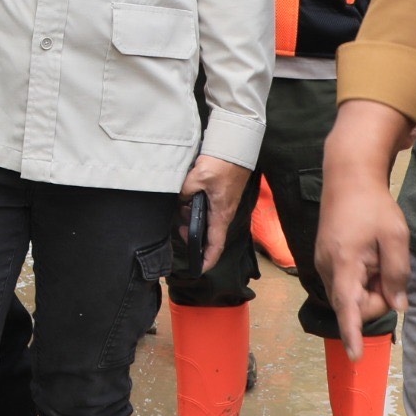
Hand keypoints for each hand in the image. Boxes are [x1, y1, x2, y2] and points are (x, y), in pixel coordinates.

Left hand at [181, 155, 250, 272]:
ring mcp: (223, 204)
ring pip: (207, 220)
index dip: (208, 259)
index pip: (215, 244)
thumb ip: (185, 192)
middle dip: (194, 237)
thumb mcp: (197, 178)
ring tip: (182, 209)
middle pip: (210, 235)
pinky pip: (208, 209)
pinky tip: (187, 198)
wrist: (235, 147)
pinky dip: (197, 208)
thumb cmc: (221, 163)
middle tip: (180, 231)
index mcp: (221, 214)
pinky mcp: (221, 195)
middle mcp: (224, 212)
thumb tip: (181, 200)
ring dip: (194, 220)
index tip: (199, 268)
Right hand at [317, 99, 415, 358]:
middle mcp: (327, 268)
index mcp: (344, 263)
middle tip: (391, 269)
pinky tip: (369, 255)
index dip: (352, 332)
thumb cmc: (374, 206)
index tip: (353, 357)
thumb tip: (398, 305)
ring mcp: (324, 264)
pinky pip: (348, 283)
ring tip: (378, 255)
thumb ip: (397, 274)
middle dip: (378, 297)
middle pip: (356, 304)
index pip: (348, 307)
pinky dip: (363, 278)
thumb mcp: (395, 238)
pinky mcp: (326, 260)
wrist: (347, 177)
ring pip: (352, 294)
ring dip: (371, 286)